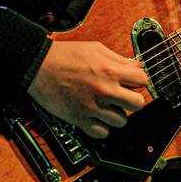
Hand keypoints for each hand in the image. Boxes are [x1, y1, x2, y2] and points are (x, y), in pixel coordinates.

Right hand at [27, 40, 148, 138]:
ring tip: (108, 106)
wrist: (38, 66)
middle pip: (138, 104)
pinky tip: (97, 117)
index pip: (143, 81)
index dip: (138, 81)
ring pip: (122, 121)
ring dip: (117, 114)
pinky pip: (102, 133)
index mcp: (110, 70)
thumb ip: (118, 58)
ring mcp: (92, 107)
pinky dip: (101, 127)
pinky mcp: (79, 119)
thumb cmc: (64, 55)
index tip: (132, 82)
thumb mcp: (95, 48)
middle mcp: (104, 90)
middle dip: (133, 100)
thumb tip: (134, 66)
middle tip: (124, 97)